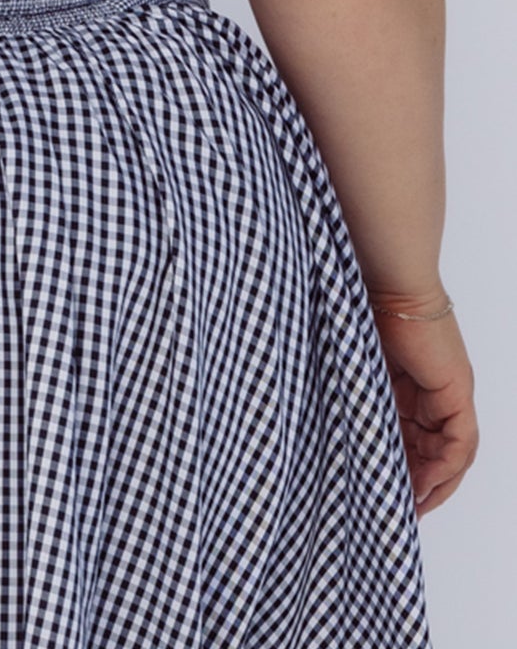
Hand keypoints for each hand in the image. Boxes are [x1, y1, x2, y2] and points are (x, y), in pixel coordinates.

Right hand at [369, 286, 478, 515]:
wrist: (385, 281)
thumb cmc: (360, 309)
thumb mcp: (354, 368)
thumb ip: (355, 398)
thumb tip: (331, 432)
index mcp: (412, 385)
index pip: (416, 438)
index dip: (405, 468)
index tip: (388, 493)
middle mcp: (436, 392)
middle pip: (435, 451)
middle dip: (419, 483)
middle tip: (400, 509)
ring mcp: (449, 391)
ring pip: (451, 453)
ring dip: (434, 482)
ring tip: (411, 504)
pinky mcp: (457, 390)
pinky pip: (459, 443)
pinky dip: (445, 467)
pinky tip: (425, 483)